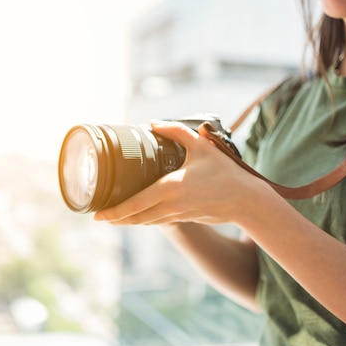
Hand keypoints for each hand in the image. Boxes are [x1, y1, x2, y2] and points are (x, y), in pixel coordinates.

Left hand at [93, 120, 266, 224]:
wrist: (246, 200)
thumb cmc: (225, 172)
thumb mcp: (201, 146)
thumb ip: (177, 131)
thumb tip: (154, 123)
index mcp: (170, 188)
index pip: (135, 205)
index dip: (115, 212)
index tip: (98, 215)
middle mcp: (171, 206)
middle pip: (136, 218)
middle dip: (116, 219)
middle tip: (99, 217)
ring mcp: (178, 215)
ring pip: (147, 222)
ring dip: (129, 221)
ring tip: (113, 217)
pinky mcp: (185, 219)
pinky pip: (159, 221)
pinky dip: (145, 219)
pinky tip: (138, 215)